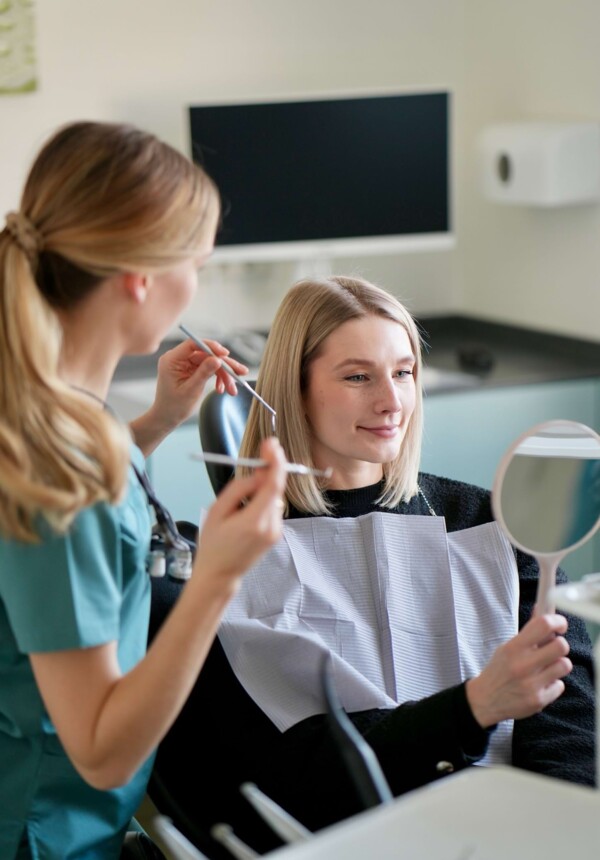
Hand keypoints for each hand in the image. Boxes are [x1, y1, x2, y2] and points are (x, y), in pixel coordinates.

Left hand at [153, 337, 248, 428]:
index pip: (193, 344)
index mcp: (172, 359)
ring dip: (224, 375)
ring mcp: (187, 364)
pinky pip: (210, 369)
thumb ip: (203, 373)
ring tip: (233, 389)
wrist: (167, 418)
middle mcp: (179, 358)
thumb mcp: (190, 390)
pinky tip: (222, 389)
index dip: (211, 347)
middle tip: (240, 373)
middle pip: (206, 354)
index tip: (225, 354)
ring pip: (211, 362)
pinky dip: (219, 378)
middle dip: (224, 365)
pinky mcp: (193, 370)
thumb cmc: (173, 406)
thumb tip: (217, 359)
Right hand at [195, 437, 286, 585]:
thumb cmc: (212, 544)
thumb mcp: (217, 511)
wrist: (219, 575)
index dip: (275, 461)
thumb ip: (239, 489)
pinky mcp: (276, 534)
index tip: (271, 444)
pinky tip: (245, 511)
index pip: (274, 485)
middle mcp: (271, 526)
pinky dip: (262, 500)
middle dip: (267, 471)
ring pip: (274, 497)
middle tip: (259, 455)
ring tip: (238, 504)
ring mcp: (276, 532)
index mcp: (255, 521)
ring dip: (262, 489)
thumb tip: (258, 474)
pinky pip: (272, 507)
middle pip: (276, 489)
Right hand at [465, 614, 571, 727]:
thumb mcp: (508, 647)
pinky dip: (552, 683)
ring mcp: (531, 684)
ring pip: (564, 665)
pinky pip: (560, 685)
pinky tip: (540, 683)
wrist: (485, 700)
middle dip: (560, 645)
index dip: (557, 621)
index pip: (543, 625)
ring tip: (546, 667)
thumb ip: (528, 631)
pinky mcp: (538, 701)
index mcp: (514, 648)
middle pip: (561, 646)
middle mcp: (523, 665)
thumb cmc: (499, 670)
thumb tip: (542, 608)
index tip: (560, 624)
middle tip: (553, 648)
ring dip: (557, 664)